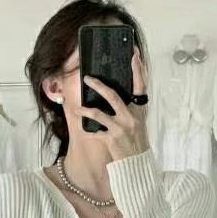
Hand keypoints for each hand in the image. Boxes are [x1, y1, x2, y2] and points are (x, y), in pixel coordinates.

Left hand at [74, 46, 149, 161]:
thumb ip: (128, 109)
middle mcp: (130, 117)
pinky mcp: (111, 140)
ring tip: (76, 108)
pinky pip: (95, 133)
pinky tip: (83, 130)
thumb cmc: (136, 141)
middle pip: (113, 96)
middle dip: (98, 86)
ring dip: (85, 110)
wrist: (137, 163)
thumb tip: (113, 95)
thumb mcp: (137, 122)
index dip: (138, 70)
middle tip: (87, 78)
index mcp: (139, 111)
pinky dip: (89, 131)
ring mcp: (120, 129)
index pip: (140, 86)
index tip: (134, 54)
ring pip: (98, 114)